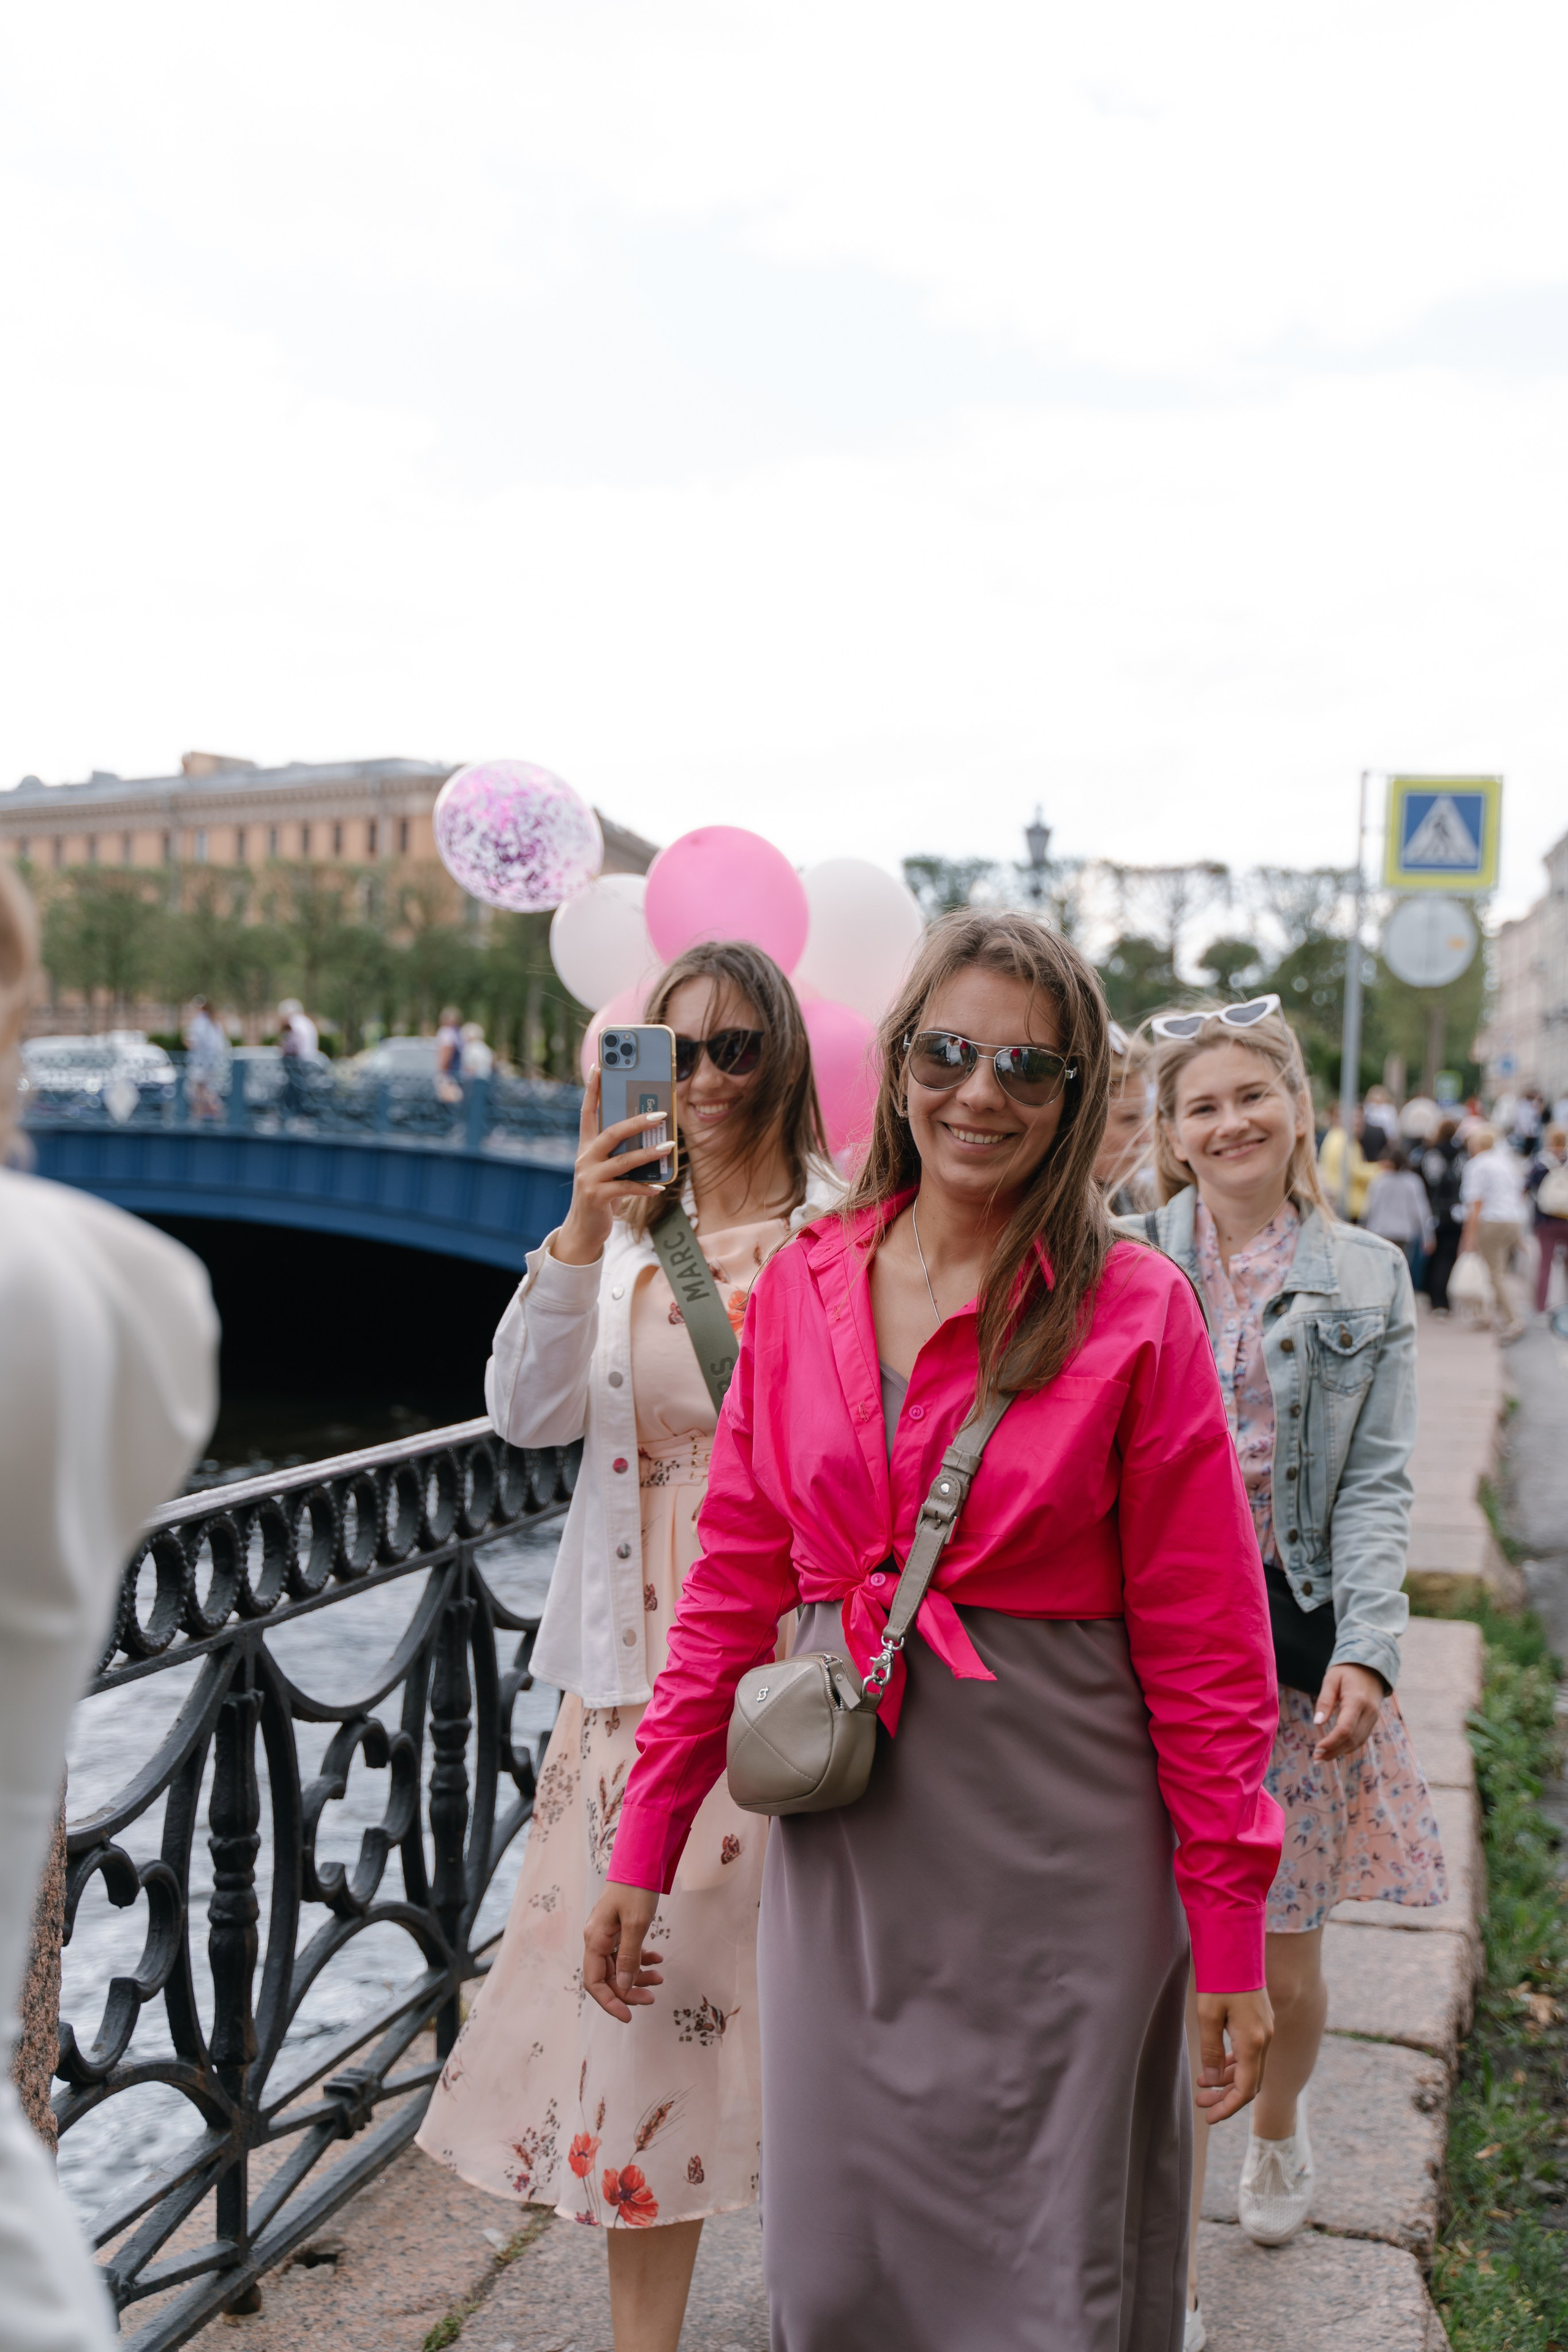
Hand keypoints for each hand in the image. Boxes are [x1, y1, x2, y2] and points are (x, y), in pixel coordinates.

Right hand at [553, 1069, 670, 1266]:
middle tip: (660, 1114)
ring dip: (648, 1153)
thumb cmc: (601, 1193)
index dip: (593, 1090)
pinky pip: (626, 1188)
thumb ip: (619, 1152)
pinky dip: (645, 1186)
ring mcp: (589, 1177)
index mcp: (586, 1147)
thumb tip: (650, 1133)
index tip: (599, 1067)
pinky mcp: (596, 1196)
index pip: (588, 1112)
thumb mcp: (606, 1168)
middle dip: (636, 1121)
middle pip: (611, 1132)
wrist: (583, 1228)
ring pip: (622, 1160)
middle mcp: (584, 1158)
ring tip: (669, 1146)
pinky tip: (660, 1186)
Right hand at [583, 1882, 662, 2022]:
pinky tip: (657, 1959)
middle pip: (607, 1977)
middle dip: (629, 1990)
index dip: (610, 2002)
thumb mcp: (636, 1924)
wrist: (641, 1859)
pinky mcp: (618, 1927)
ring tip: (660, 1978)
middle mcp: (596, 1938)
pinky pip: (625, 1951)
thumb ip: (628, 1957)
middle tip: (653, 1997)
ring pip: (618, 1965)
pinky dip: (640, 1958)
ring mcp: (607, 1933)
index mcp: (595, 1939)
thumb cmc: (636, 1888)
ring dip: (637, 1975)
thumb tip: (622, 1985)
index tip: (628, 2017)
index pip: (594, 1983)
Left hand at [1194, 1988, 1272, 2123]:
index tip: (1209, 2116)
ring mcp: (1265, 2030)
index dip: (1228, 2106)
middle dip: (1226, 2097)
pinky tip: (1216, 2065)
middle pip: (1250, 2082)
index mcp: (1253, 2041)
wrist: (1236, 1946)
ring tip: (1203, 2086)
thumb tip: (1211, 2080)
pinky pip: (1250, 2053)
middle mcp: (1264, 2039)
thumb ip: (1210, 2049)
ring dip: (1228, 2079)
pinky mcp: (1260, 2022)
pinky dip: (1234, 2063)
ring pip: (1250, 2067)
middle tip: (1201, 2103)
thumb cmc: (1220, 1979)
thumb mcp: (1207, 2014)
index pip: (1246, 2089)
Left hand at [1311, 1661, 1384, 1759]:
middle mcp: (1369, 1712)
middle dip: (1333, 1751)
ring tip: (1322, 1757)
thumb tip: (1317, 1723)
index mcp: (1357, 1701)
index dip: (1331, 1743)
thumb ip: (1324, 1700)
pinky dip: (1348, 1746)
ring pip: (1358, 1742)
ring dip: (1340, 1752)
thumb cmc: (1347, 1670)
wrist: (1371, 1666)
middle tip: (1316, 1759)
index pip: (1345, 1729)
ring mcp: (1373, 1718)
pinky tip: (1335, 1749)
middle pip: (1352, 1740)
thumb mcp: (1331, 1679)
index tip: (1316, 1750)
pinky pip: (1362, 1738)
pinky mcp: (1373, 1720)